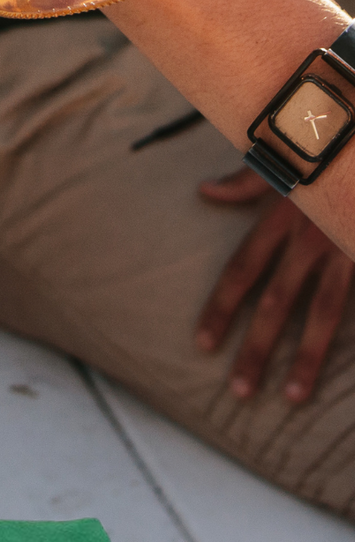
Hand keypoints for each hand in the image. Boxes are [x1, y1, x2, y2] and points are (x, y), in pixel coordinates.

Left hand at [195, 168, 354, 402]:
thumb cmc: (329, 145)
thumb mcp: (283, 157)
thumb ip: (244, 182)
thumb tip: (205, 191)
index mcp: (280, 218)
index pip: (240, 272)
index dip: (220, 309)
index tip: (203, 344)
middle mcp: (309, 238)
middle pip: (275, 303)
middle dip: (256, 348)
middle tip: (239, 391)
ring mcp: (344, 246)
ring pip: (324, 313)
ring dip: (307, 358)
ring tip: (291, 396)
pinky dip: (353, 337)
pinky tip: (345, 377)